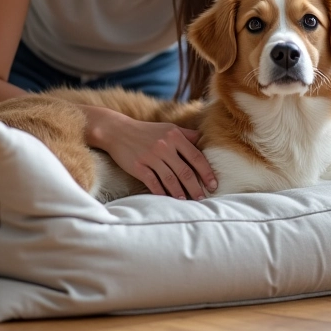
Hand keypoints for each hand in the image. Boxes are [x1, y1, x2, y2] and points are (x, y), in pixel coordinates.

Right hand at [87, 108, 217, 199]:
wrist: (117, 131)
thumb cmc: (146, 131)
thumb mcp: (168, 128)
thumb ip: (187, 135)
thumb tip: (204, 141)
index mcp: (174, 136)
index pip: (196, 157)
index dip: (207, 172)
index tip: (213, 184)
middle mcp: (164, 146)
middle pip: (185, 171)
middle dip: (196, 187)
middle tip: (203, 198)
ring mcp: (150, 157)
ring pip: (170, 179)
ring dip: (180, 193)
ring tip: (187, 202)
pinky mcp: (138, 166)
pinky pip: (153, 183)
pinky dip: (162, 193)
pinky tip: (168, 199)